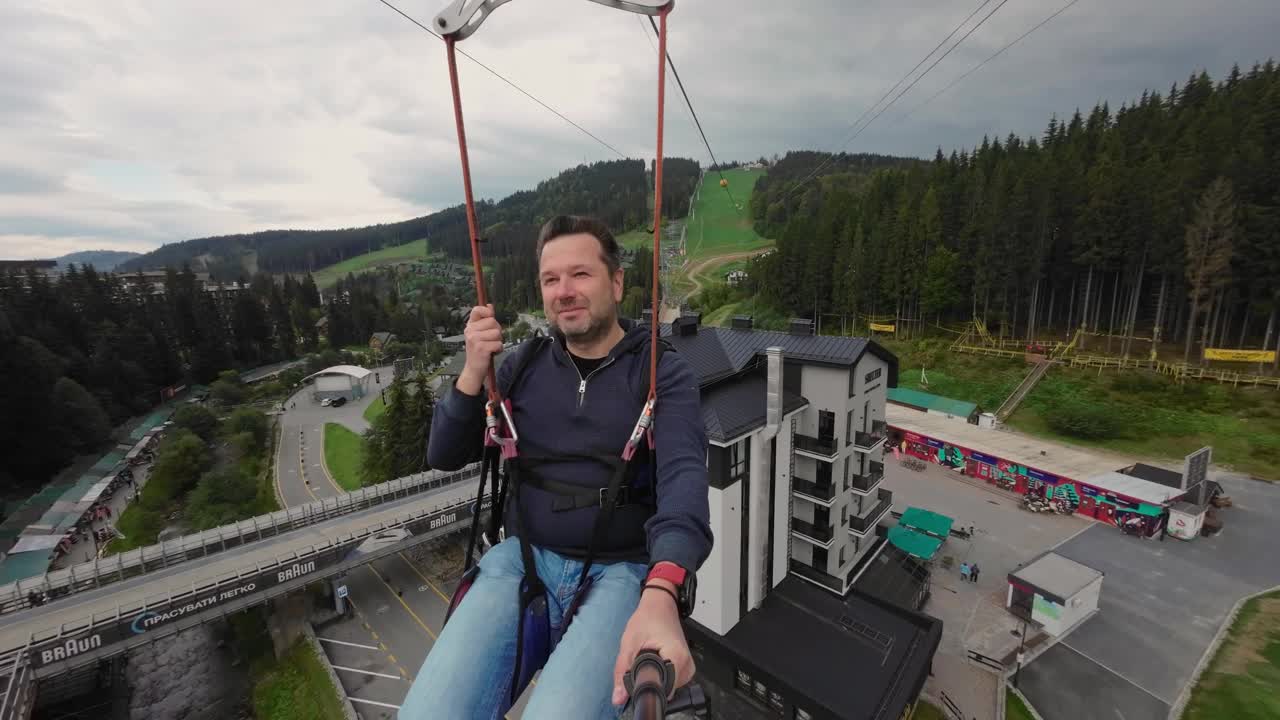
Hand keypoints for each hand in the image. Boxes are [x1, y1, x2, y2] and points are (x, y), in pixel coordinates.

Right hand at [458, 304, 503, 394]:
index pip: (477, 310)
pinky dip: (499, 349)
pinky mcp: (481, 349)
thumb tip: (490, 305)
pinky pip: (498, 344)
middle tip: (491, 339)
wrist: (473, 369)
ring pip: (497, 333)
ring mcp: (474, 340)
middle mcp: (470, 331)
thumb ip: (485, 320)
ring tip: (491, 346)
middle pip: (493, 321)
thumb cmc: (479, 350)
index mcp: (470, 325)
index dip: (487, 311)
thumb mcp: (479, 333)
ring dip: (498, 341)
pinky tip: (492, 353)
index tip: (490, 316)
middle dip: (497, 330)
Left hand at [611, 582, 693, 706]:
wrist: (660, 605)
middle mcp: (687, 665)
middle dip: (648, 682)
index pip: (663, 691)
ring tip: (647, 659)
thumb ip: (622, 672)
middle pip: (665, 691)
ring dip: (654, 678)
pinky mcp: (686, 668)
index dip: (645, 691)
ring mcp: (689, 667)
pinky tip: (654, 662)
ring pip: (668, 688)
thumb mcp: (629, 644)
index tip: (635, 684)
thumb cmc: (647, 619)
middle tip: (639, 663)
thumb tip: (618, 698)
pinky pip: (672, 682)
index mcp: (676, 657)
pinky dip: (661, 676)